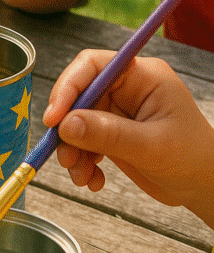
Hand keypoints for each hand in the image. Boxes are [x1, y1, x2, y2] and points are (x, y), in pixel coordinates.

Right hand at [43, 51, 213, 228]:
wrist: (205, 186)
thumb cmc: (194, 158)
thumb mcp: (152, 146)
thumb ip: (109, 134)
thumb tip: (66, 125)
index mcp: (142, 76)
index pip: (93, 66)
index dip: (69, 86)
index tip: (54, 118)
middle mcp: (127, 89)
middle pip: (79, 95)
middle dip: (67, 127)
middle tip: (64, 156)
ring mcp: (118, 111)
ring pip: (76, 122)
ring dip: (72, 150)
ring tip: (80, 176)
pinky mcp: (112, 133)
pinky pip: (84, 141)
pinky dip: (82, 162)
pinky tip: (94, 180)